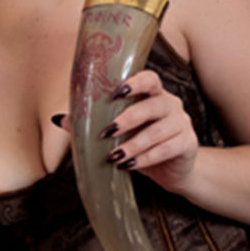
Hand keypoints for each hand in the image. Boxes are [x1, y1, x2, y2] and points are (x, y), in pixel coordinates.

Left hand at [102, 65, 199, 189]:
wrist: (172, 171)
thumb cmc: (142, 145)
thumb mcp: (119, 134)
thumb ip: (93, 124)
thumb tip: (61, 119)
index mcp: (154, 94)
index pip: (150, 79)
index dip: (135, 83)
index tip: (115, 93)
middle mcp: (171, 104)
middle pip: (153, 105)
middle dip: (128, 119)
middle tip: (108, 133)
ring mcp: (182, 123)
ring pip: (158, 131)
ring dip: (134, 144)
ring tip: (115, 157)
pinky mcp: (188, 143)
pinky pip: (167, 149)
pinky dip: (146, 158)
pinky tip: (130, 165)